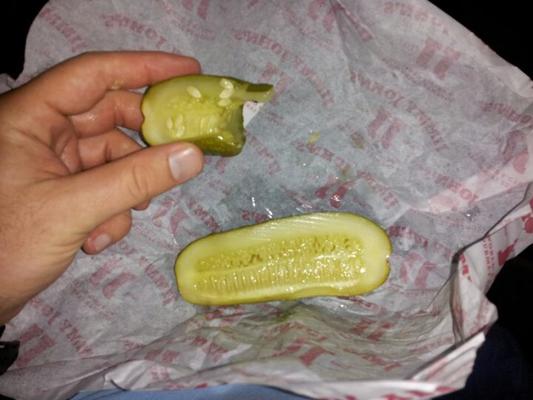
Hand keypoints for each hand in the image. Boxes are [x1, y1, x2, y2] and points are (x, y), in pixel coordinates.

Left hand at [0, 52, 203, 322]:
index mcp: (30, 117)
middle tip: (181, 153)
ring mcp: (50, 162)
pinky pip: (101, 185)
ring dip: (124, 190)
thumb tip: (193, 155)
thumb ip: (135, 180)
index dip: (144, 68)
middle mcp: (41, 131)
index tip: (190, 72)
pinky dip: (110, 210)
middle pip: (109, 117)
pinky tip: (96, 239)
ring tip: (117, 220)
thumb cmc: (5, 245)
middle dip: (142, 145)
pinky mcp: (58, 189)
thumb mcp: (73, 210)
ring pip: (110, 158)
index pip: (94, 75)